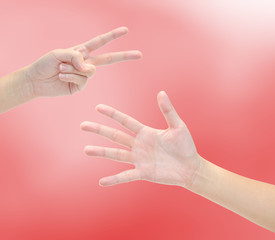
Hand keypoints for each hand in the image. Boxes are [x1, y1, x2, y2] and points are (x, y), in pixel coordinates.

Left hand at [25, 27, 141, 96]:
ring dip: (73, 69)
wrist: (35, 80)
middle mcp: (84, 63)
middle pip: (108, 59)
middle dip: (124, 56)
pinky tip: (61, 76)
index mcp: (81, 51)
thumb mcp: (59, 54)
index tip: (125, 30)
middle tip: (139, 54)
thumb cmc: (45, 64)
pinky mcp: (79, 87)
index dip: (113, 36)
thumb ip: (76, 56)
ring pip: (89, 71)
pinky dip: (71, 76)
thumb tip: (89, 68)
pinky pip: (82, 80)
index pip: (100, 42)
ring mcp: (83, 76)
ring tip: (60, 69)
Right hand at [80, 91, 201, 186]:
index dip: (112, 114)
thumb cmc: (185, 146)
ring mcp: (139, 159)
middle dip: (99, 130)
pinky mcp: (143, 173)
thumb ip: (168, 111)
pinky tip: (102, 182)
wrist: (191, 167)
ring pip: (116, 154)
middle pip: (115, 136)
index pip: (125, 121)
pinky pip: (126, 176)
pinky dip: (114, 179)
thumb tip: (161, 92)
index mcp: (145, 132)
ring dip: (101, 152)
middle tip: (83, 125)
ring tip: (86, 150)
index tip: (98, 107)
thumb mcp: (178, 126)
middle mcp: (139, 145)